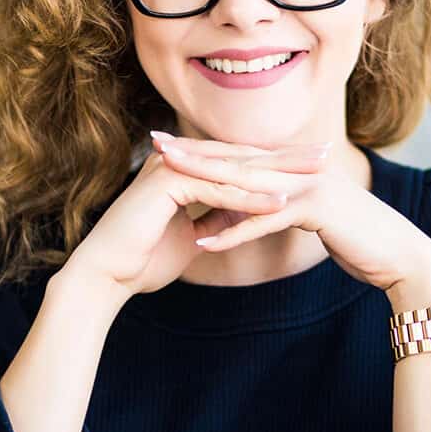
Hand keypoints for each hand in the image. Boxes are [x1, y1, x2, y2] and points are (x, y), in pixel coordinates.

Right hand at [61, 137, 331, 299]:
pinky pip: (218, 190)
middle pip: (242, 156)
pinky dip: (250, 197)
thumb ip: (216, 219)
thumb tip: (243, 215)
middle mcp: (178, 161)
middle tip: (325, 156)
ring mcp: (171, 169)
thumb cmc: (142, 259)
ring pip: (234, 168)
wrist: (105, 275)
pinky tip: (282, 202)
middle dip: (285, 157)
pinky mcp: (166, 185)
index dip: (275, 162)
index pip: (237, 161)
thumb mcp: (192, 235)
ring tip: (314, 175)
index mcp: (183, 169)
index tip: (311, 165)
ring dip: (276, 172)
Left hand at [150, 134, 430, 293]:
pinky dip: (234, 230)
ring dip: (204, 180)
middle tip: (153, 146)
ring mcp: (309, 184)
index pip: (239, 154)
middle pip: (236, 157)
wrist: (399, 256)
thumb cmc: (355, 241)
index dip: (201, 149)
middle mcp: (299, 168)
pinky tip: (203, 240)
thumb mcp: (303, 222)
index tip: (163, 145)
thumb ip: (266, 212)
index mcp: (295, 168)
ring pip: (246, 181)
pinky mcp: (317, 209)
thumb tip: (224, 216)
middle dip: (193, 153)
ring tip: (165, 180)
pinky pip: (266, 219)